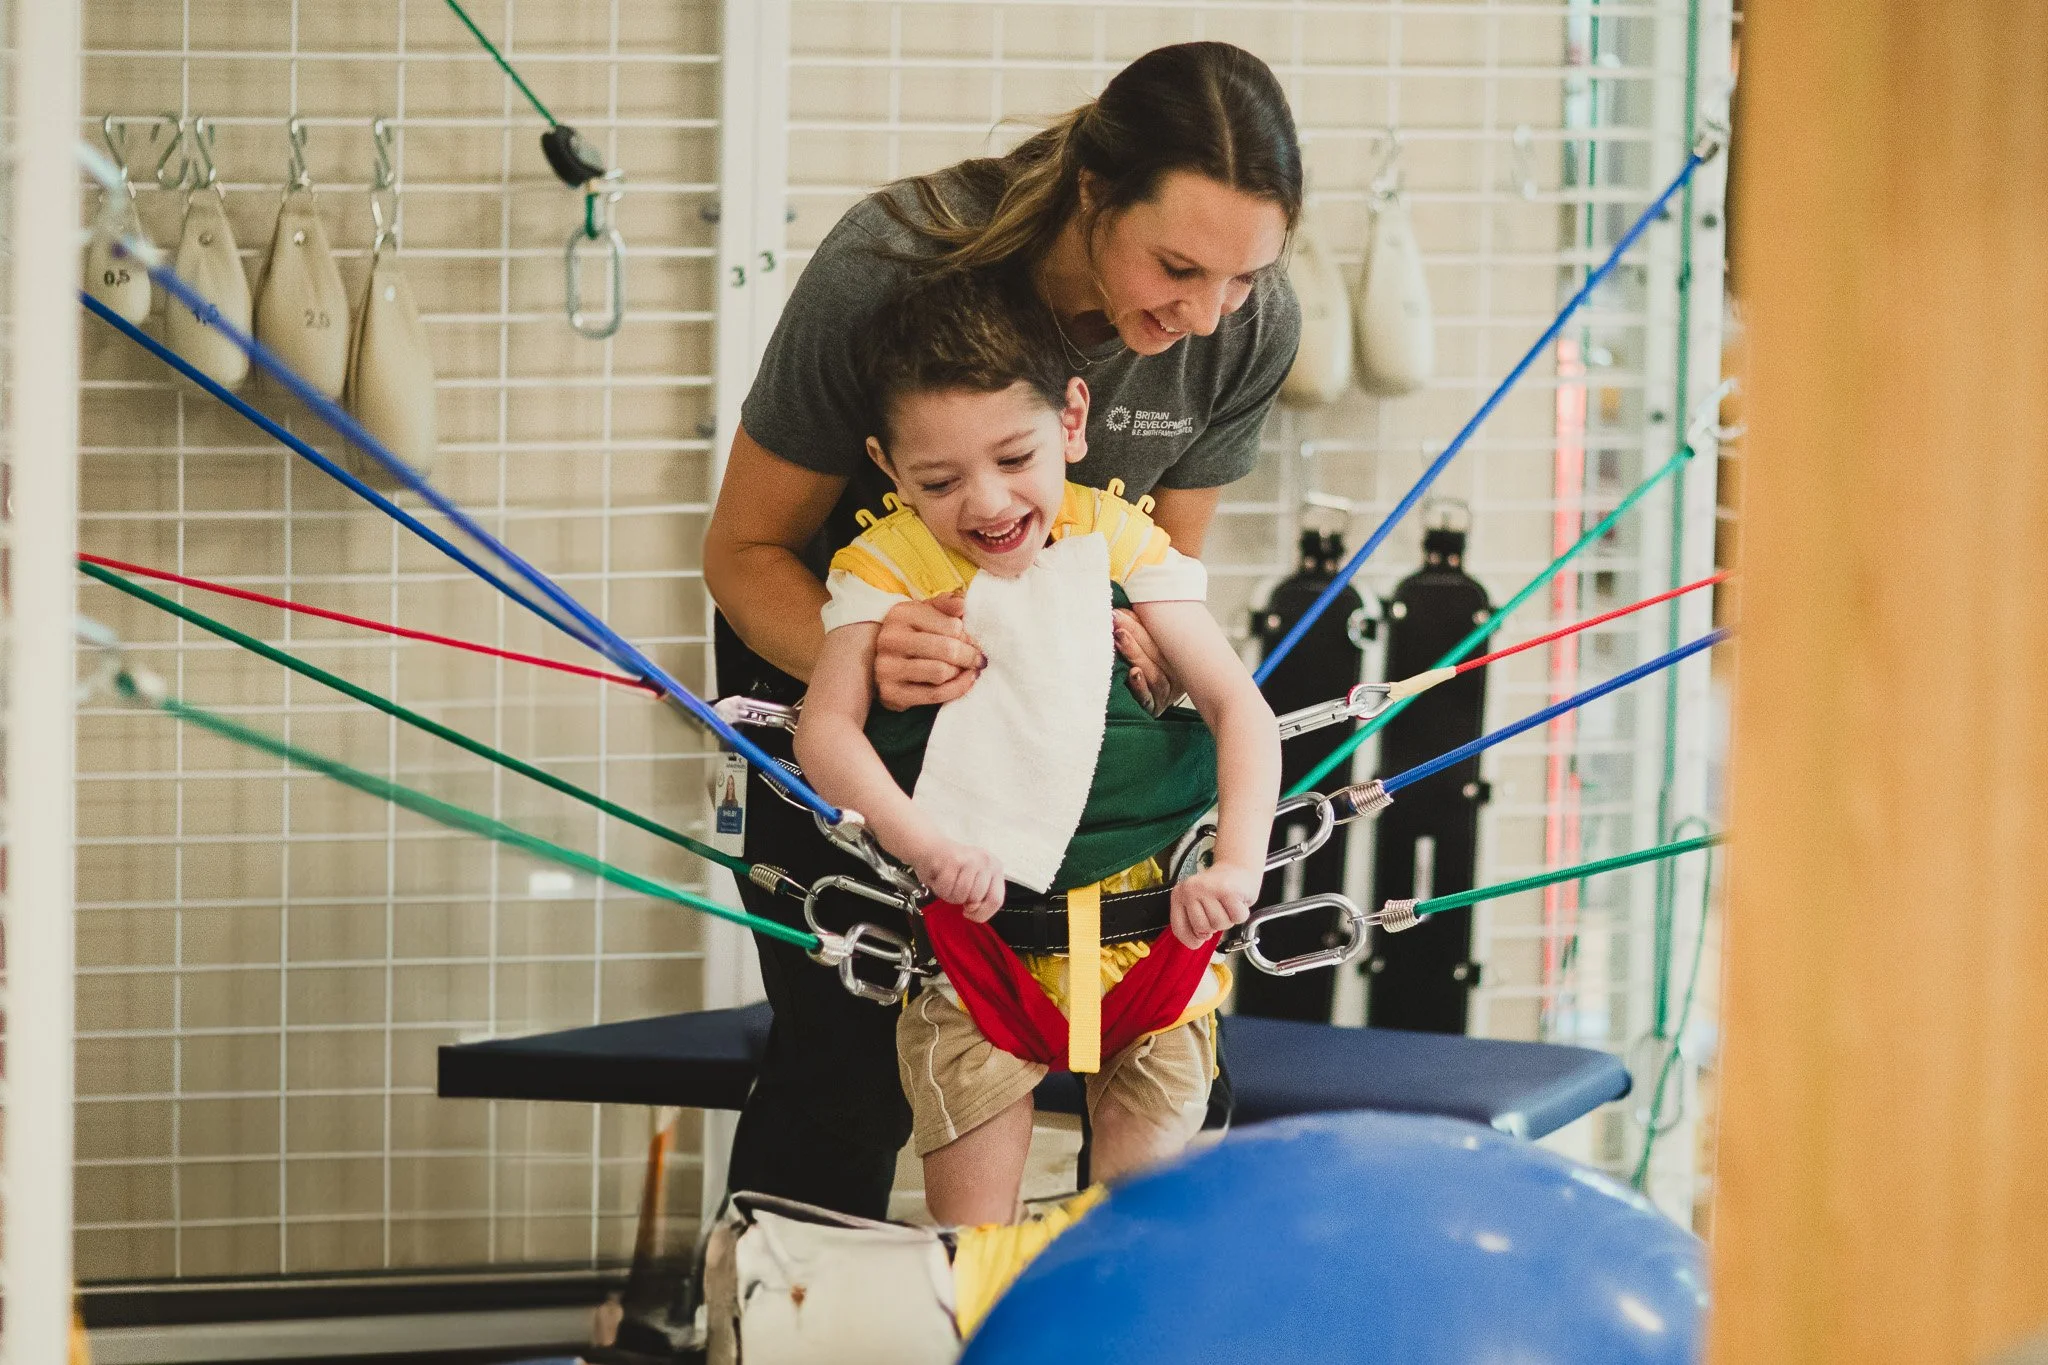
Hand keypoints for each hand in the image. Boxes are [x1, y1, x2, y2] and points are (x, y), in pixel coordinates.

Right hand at [876, 593, 985, 710]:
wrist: (878, 659)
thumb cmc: (912, 633)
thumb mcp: (926, 612)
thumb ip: (946, 605)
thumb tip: (963, 604)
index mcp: (902, 614)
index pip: (952, 626)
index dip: (969, 636)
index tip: (974, 642)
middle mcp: (891, 640)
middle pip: (947, 650)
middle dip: (969, 656)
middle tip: (979, 660)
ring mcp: (888, 668)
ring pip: (941, 673)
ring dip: (961, 673)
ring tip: (968, 670)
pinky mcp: (891, 693)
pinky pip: (935, 694)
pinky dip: (956, 689)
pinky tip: (965, 682)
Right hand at [911, 837, 1005, 918]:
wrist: (927, 845)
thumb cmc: (950, 866)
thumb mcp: (971, 881)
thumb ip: (979, 898)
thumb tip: (973, 908)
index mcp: (995, 868)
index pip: (996, 900)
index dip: (982, 913)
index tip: (970, 911)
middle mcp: (986, 861)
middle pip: (976, 899)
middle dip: (960, 899)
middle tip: (954, 886)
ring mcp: (971, 859)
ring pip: (961, 895)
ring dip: (948, 894)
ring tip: (946, 881)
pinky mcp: (954, 859)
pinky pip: (946, 889)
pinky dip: (939, 888)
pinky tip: (938, 876)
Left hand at [1113, 607, 1177, 716]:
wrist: (1134, 704)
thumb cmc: (1140, 665)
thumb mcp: (1143, 645)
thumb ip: (1138, 628)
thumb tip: (1121, 609)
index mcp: (1178, 658)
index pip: (1166, 638)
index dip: (1143, 623)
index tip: (1122, 611)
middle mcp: (1176, 677)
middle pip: (1159, 654)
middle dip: (1136, 633)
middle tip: (1117, 619)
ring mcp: (1165, 695)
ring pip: (1155, 674)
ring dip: (1136, 653)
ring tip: (1120, 637)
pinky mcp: (1151, 709)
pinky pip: (1147, 698)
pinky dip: (1140, 686)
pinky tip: (1133, 673)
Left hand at [1169, 862, 1261, 947]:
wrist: (1236, 867)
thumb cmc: (1217, 891)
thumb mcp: (1197, 905)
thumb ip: (1192, 925)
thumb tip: (1197, 941)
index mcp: (1178, 895)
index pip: (1179, 929)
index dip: (1192, 939)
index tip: (1200, 937)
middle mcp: (1190, 889)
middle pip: (1201, 928)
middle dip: (1213, 926)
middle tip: (1218, 910)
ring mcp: (1209, 888)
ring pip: (1219, 924)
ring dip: (1228, 919)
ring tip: (1227, 904)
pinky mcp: (1228, 890)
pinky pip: (1237, 918)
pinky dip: (1240, 913)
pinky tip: (1236, 900)